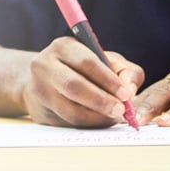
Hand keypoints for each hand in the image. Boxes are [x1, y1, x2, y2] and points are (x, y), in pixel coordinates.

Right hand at [20, 36, 144, 127]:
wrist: (47, 82)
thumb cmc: (83, 69)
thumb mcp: (106, 62)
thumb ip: (125, 71)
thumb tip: (130, 89)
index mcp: (63, 47)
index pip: (87, 62)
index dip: (108, 80)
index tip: (125, 95)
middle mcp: (45, 65)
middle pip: (74, 85)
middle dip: (101, 101)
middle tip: (120, 111)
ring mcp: (39, 88)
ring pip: (69, 109)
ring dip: (96, 117)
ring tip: (113, 118)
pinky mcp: (39, 109)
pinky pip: (67, 121)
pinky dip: (88, 123)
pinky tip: (100, 121)